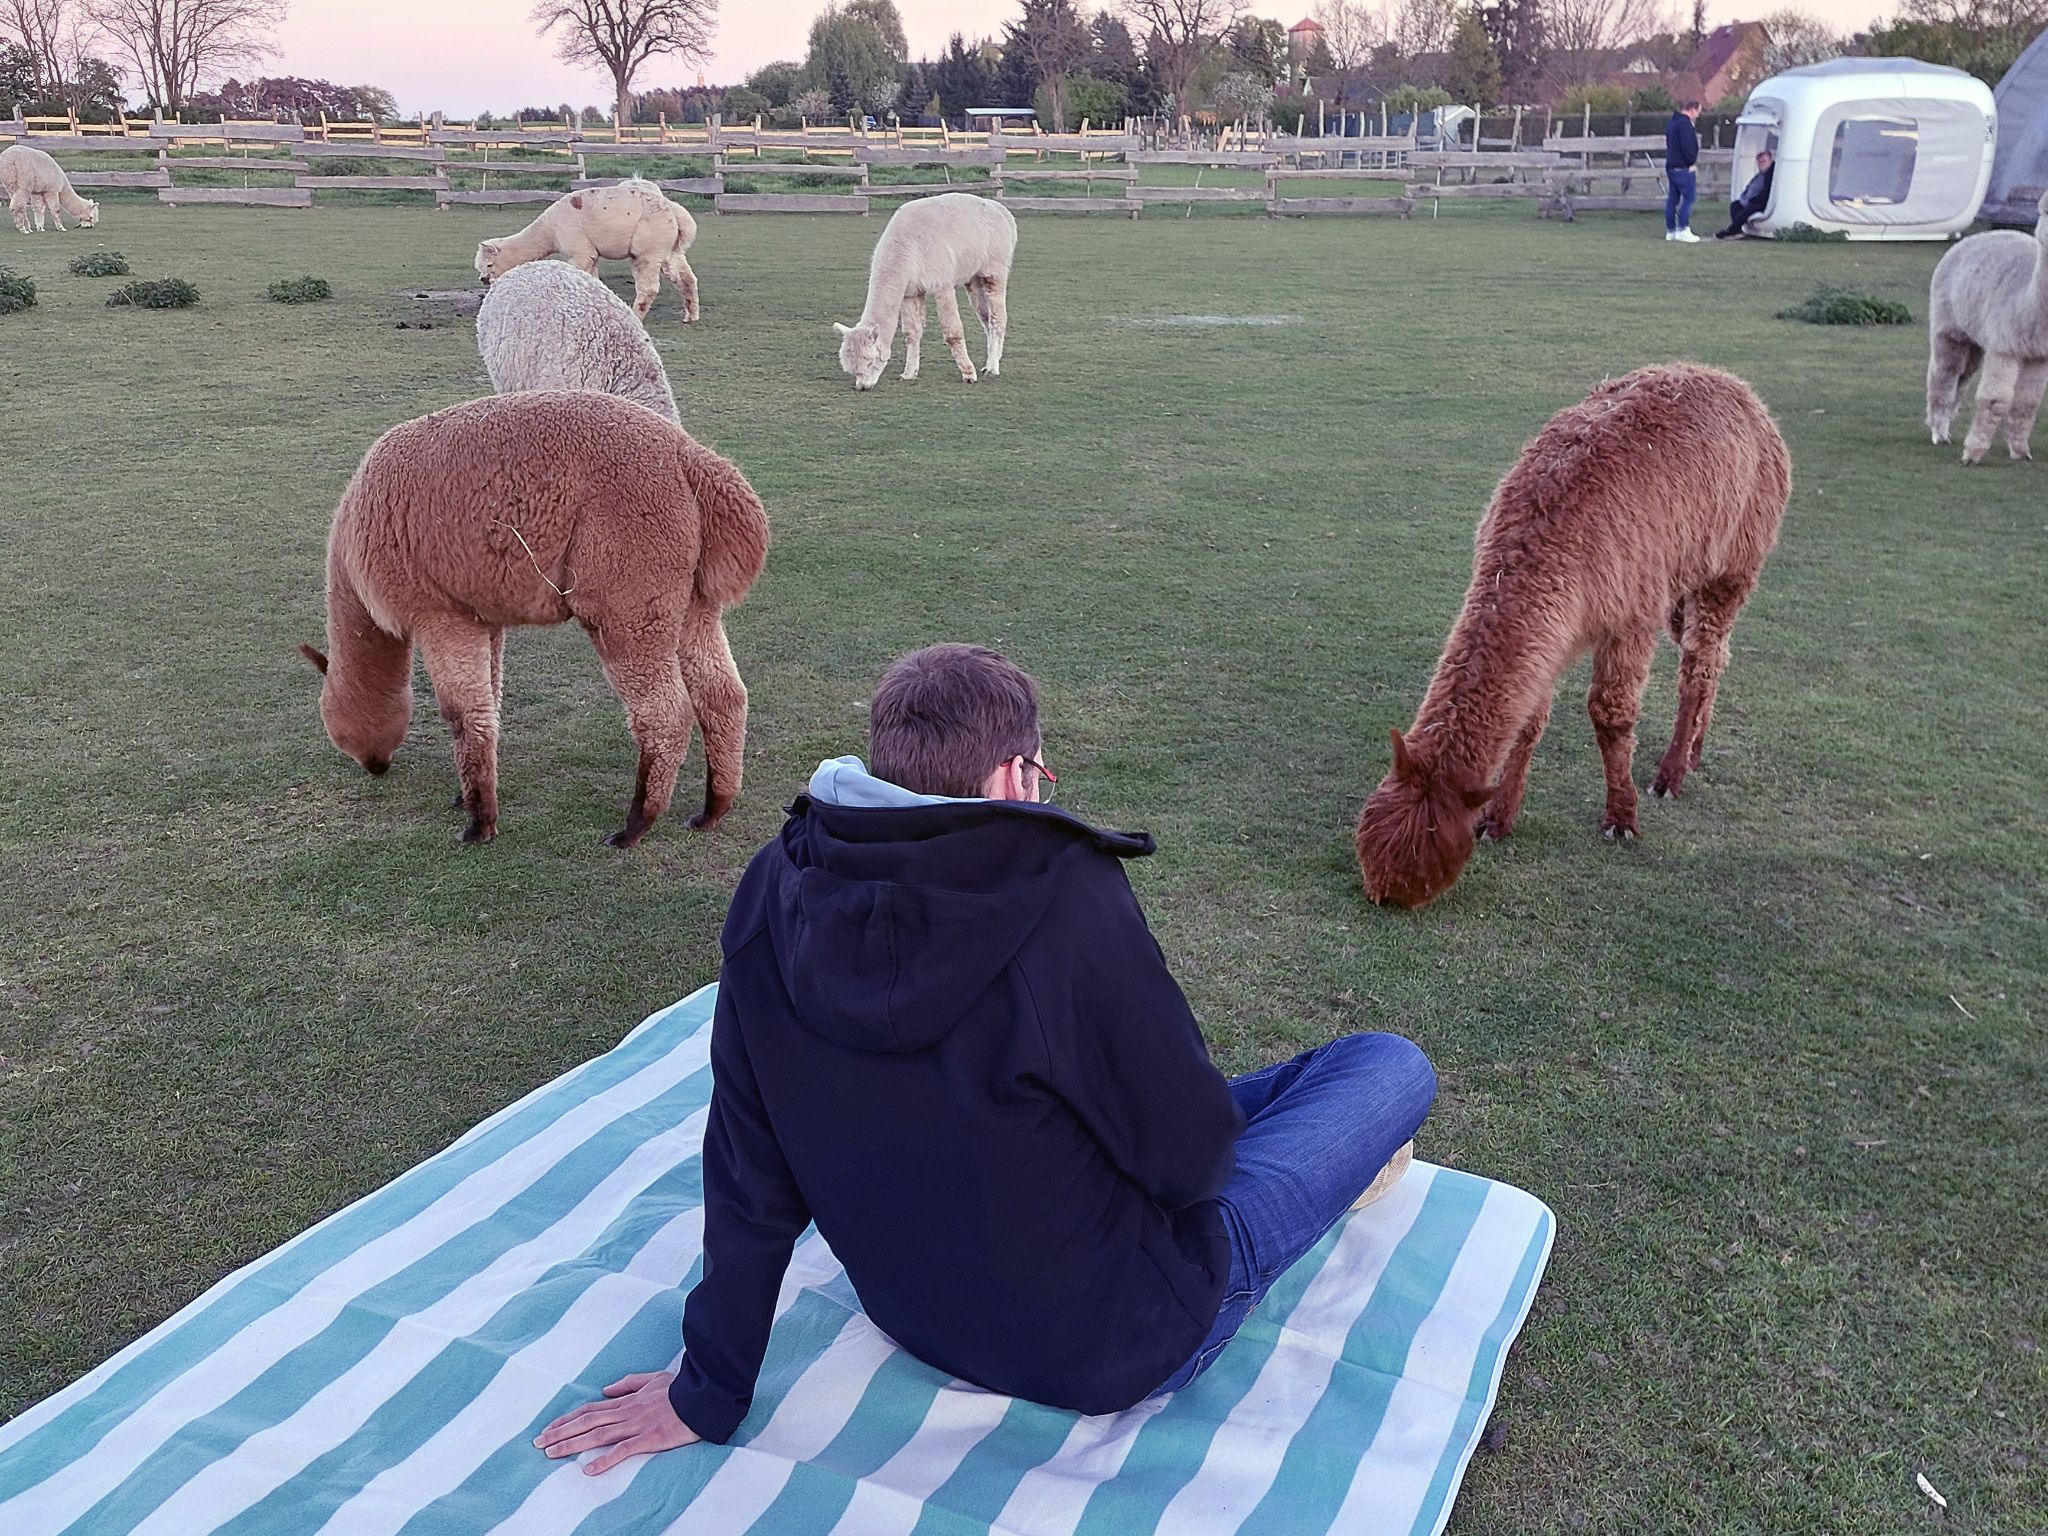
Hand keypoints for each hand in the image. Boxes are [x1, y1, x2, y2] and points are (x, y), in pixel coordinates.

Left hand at [533, 1371, 700, 1474]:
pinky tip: (588, 1469)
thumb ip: (628, 1383)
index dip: (567, 1419)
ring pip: (598, 1435)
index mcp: (626, 1401)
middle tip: (537, 1443)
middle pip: (586, 1422)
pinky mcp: (650, 1438)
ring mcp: (637, 1425)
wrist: (704, 1396)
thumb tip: (606, 1389)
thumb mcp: (653, 1379)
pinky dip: (604, 1460)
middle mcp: (626, 1412)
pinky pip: (623, 1450)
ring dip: (572, 1444)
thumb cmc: (681, 1389)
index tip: (548, 1428)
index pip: (590, 1410)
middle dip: (560, 1432)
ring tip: (551, 1453)